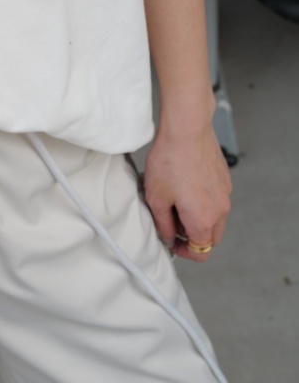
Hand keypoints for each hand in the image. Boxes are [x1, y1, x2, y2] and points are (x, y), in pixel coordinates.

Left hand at [143, 119, 231, 261]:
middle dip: (192, 237)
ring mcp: (225, 193)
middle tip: (171, 223)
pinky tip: (185, 185)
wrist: (187, 129)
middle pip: (211, 237)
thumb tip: (169, 238)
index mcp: (203, 220)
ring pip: (215, 218)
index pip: (201, 252)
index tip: (172, 243)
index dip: (185, 253)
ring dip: (198, 218)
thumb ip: (163, 225)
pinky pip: (217, 200)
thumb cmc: (169, 161)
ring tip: (176, 201)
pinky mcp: (225, 179)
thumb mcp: (156, 198)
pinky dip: (204, 201)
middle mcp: (220, 210)